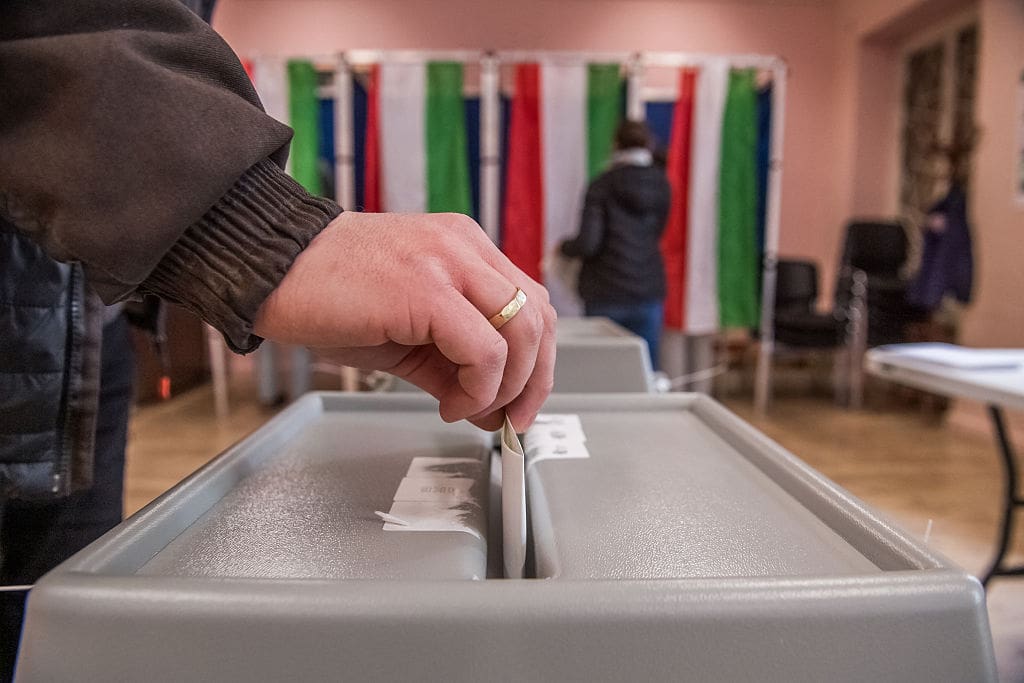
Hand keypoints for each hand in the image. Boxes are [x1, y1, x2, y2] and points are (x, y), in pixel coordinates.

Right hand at [253, 212, 556, 430]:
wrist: (269, 268)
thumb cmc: (327, 293)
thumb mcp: (406, 333)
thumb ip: (452, 363)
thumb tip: (489, 407)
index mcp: (465, 248)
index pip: (531, 304)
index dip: (536, 362)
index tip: (519, 405)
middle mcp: (464, 247)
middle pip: (539, 317)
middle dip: (533, 381)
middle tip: (508, 419)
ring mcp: (447, 263)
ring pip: (521, 332)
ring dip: (506, 387)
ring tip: (467, 409)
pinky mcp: (425, 289)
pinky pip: (483, 350)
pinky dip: (477, 388)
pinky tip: (448, 403)